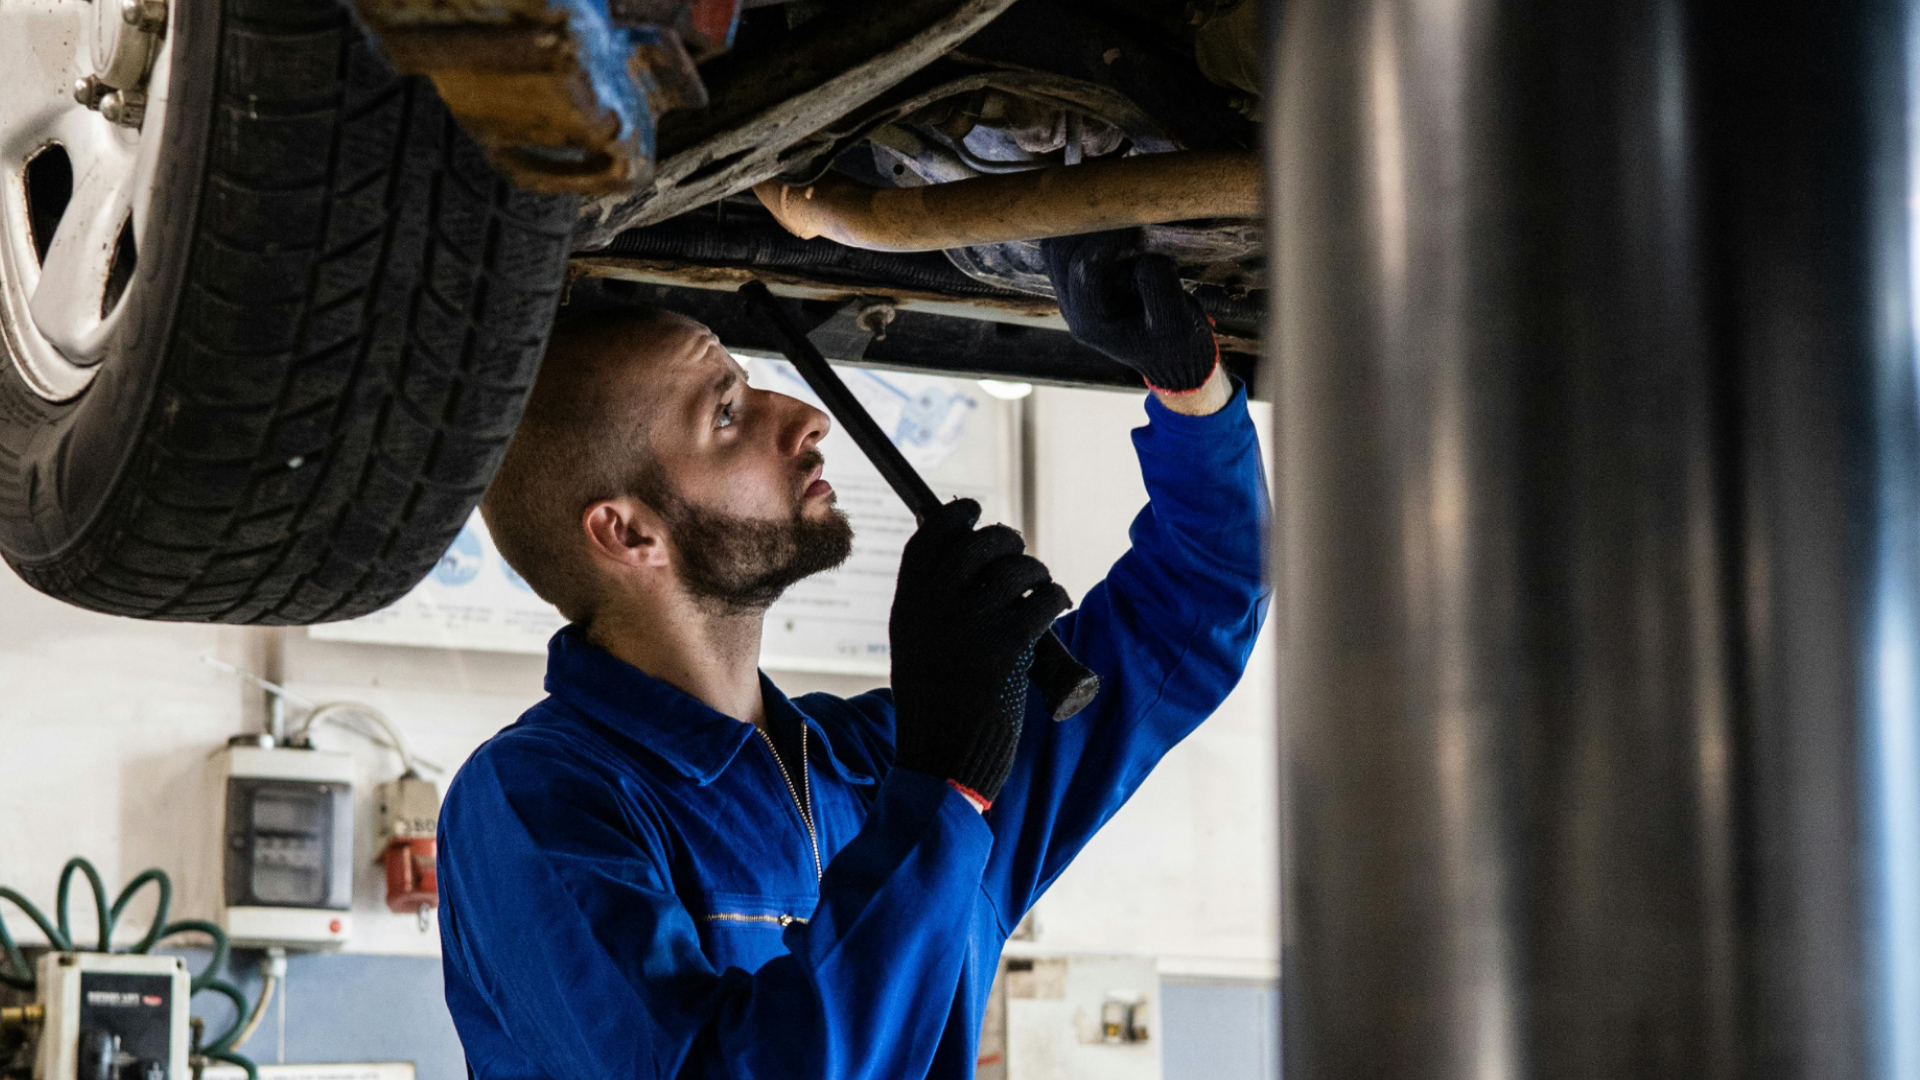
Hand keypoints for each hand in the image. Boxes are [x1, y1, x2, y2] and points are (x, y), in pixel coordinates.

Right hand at [889, 499, 1071, 806]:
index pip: (929, 538)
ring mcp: (971, 624)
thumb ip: (929, 605)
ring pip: (1016, 568)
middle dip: (1005, 540)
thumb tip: (964, 558)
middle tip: (1018, 551)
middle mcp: (935, 607)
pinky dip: (1055, 596)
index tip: (973, 512)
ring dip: (1036, 570)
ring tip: (1041, 585)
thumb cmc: (935, 706)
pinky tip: (1056, 603)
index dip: (955, 518)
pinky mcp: (1008, 645)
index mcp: (908, 606)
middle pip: (978, 545)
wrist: (943, 760)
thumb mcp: (914, 646)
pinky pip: (1042, 599)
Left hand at [1042, 229, 1218, 392]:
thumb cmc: (1177, 344)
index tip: (1135, 220)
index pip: (1085, 267)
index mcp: (1091, 322)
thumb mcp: (1176, 321)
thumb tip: (1142, 255)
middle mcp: (1073, 309)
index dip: (1106, 237)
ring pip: (1056, 248)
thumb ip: (1159, 287)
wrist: (1173, 359)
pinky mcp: (1079, 284)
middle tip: (1122, 210)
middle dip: (1089, 226)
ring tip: (1115, 215)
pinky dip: (1082, 232)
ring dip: (1081, 227)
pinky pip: (1066, 249)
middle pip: (1060, 253)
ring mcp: (1072, 296)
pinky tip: (1110, 226)